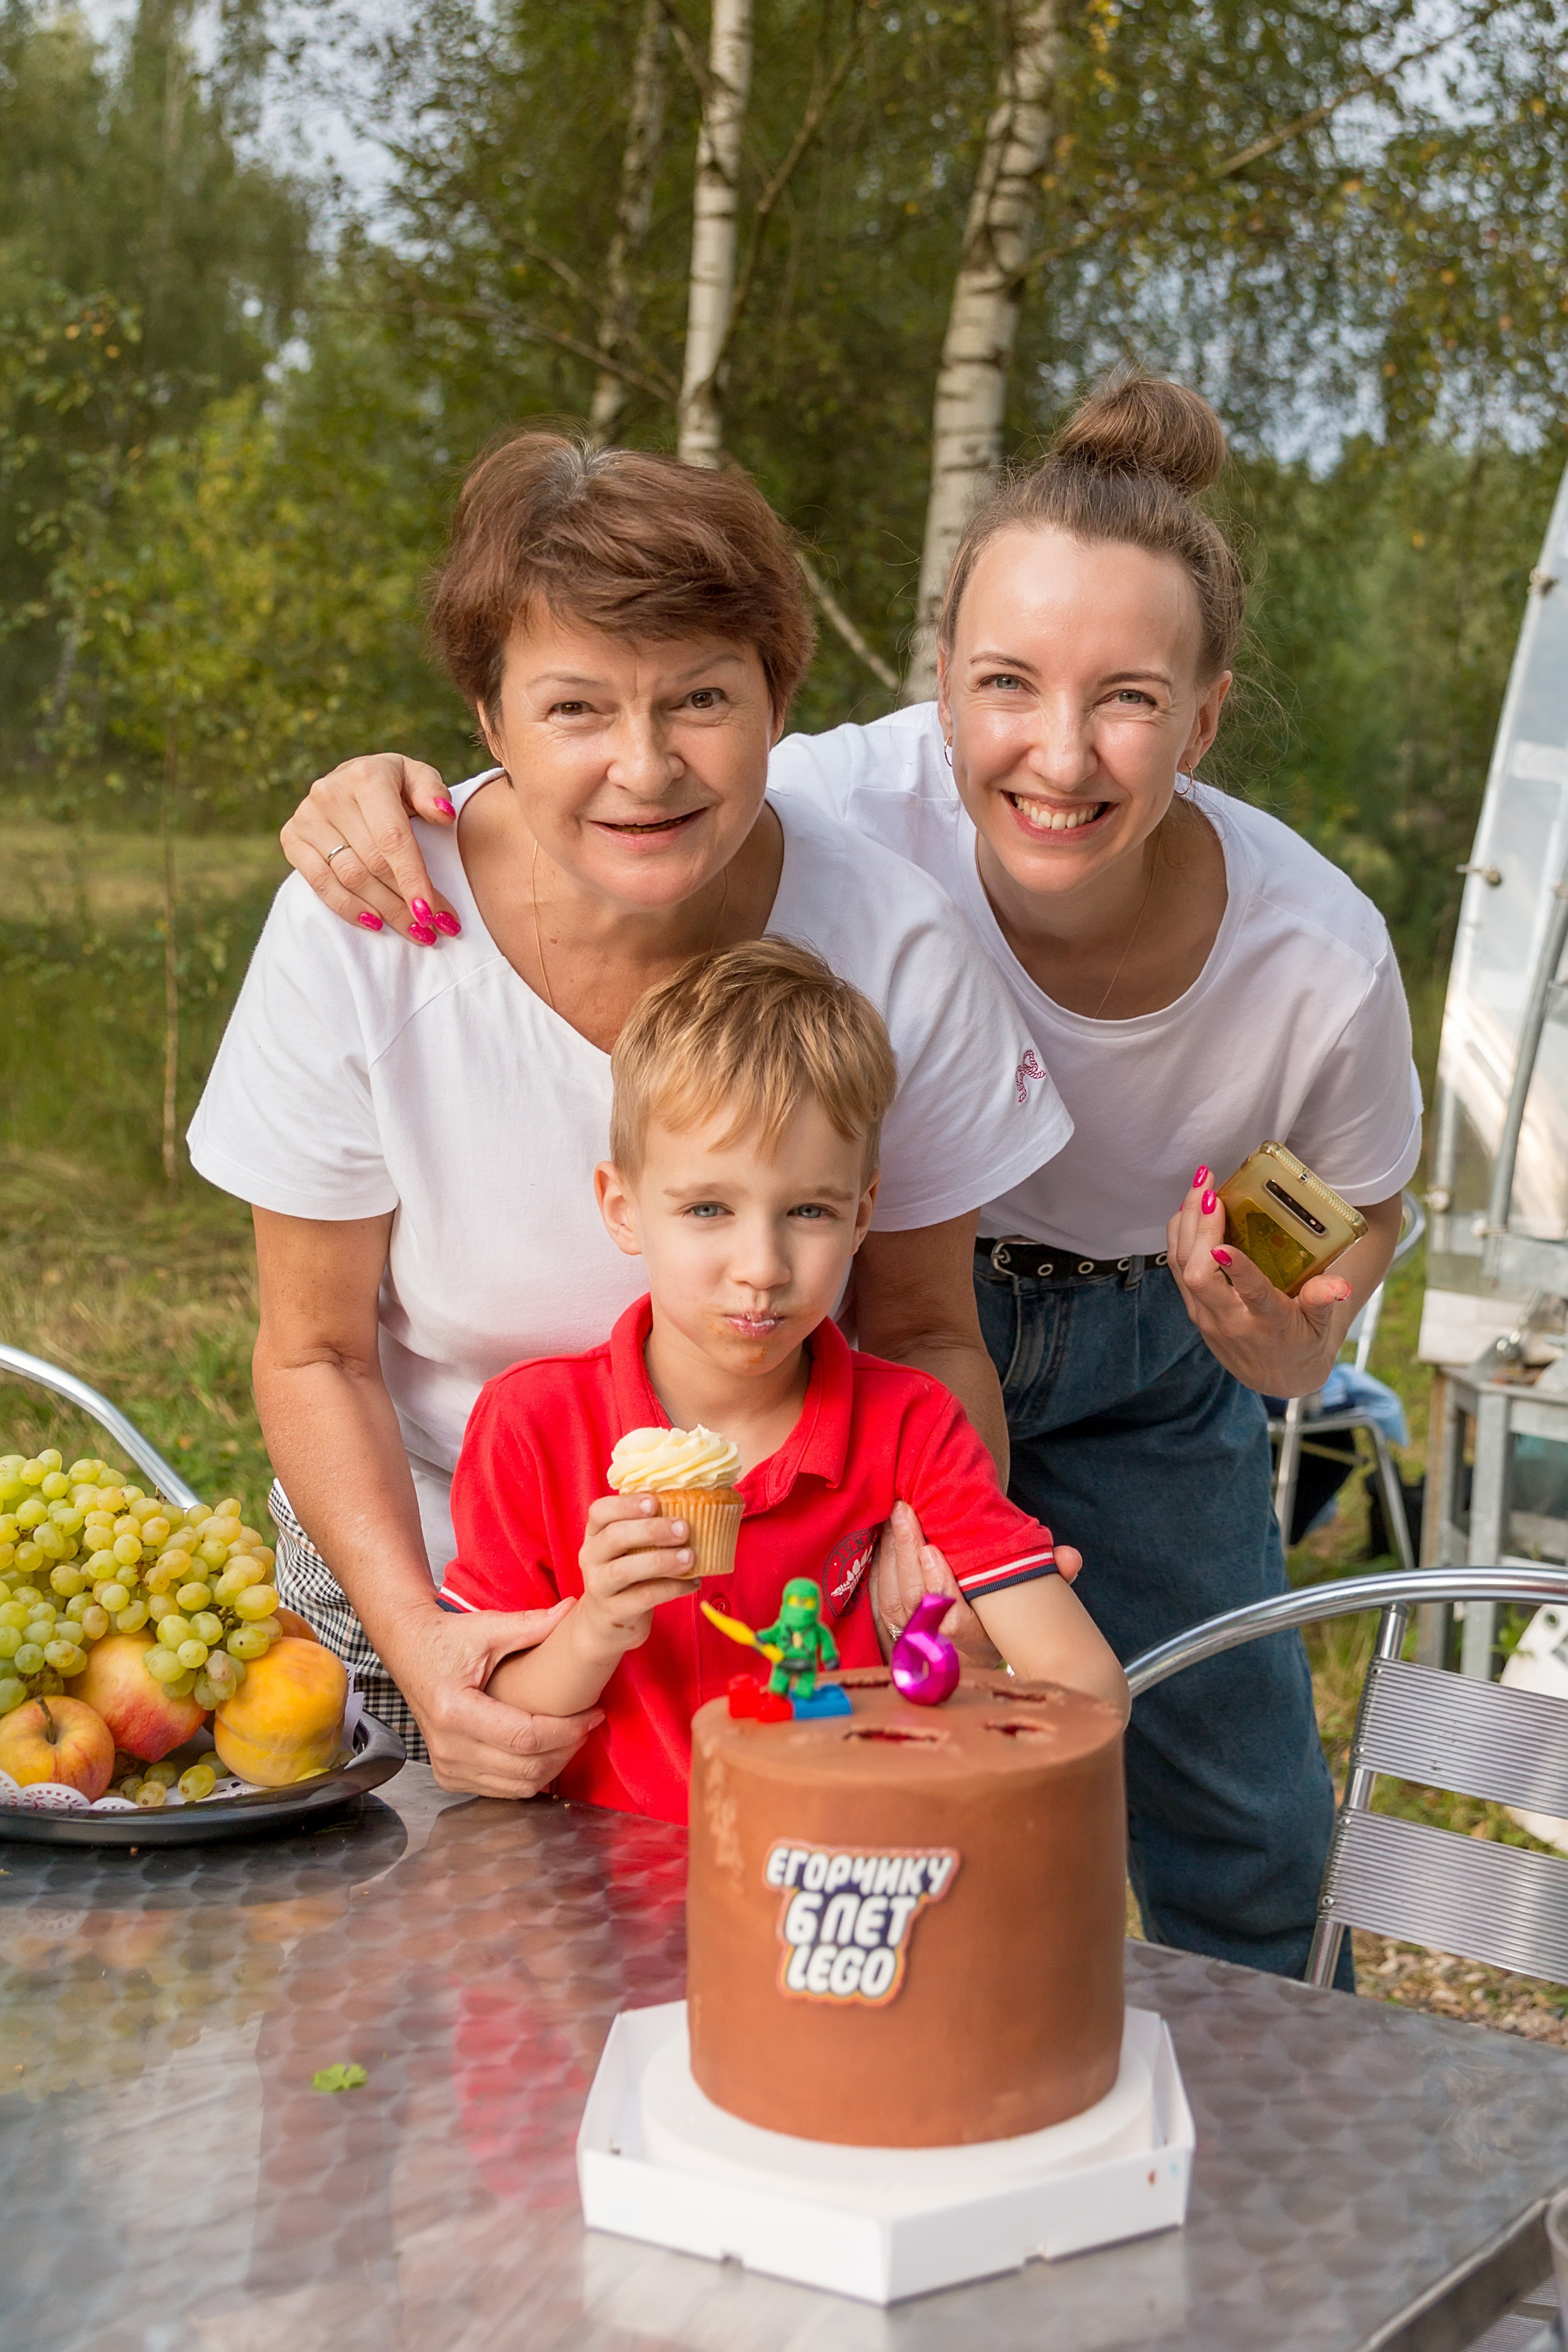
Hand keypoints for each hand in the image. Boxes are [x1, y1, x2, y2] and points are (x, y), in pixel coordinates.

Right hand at [280, 753, 461, 942]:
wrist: (352, 782)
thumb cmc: (396, 786)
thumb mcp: (419, 778)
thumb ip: (432, 793)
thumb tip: (443, 815)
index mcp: (366, 776)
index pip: (392, 838)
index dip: (412, 878)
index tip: (431, 912)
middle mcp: (331, 793)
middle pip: (373, 863)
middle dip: (404, 902)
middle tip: (431, 930)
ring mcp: (307, 816)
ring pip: (349, 877)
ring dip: (383, 910)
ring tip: (413, 931)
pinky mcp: (291, 836)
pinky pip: (319, 882)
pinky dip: (347, 907)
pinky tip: (374, 923)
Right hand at [374, 1595, 602, 1798]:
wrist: (408, 1649)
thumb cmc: (445, 1639)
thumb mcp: (488, 1628)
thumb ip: (532, 1625)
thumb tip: (573, 1611)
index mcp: (455, 1711)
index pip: (525, 1738)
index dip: (567, 1731)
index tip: (592, 1715)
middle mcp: (448, 1746)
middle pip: (525, 1768)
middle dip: (566, 1750)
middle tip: (587, 1726)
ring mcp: (446, 1765)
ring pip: (517, 1787)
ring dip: (552, 1767)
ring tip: (571, 1738)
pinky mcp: (448, 1775)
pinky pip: (500, 1790)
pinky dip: (528, 1776)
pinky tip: (544, 1752)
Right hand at [576, 1494, 702, 1655]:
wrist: (606, 1622)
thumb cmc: (627, 1574)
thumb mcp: (629, 1548)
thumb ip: (648, 1528)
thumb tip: (693, 1506)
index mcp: (595, 1534)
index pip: (600, 1511)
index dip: (626, 1504)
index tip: (655, 1502)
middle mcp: (592, 1557)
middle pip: (614, 1537)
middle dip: (651, 1530)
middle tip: (683, 1528)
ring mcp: (600, 1586)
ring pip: (624, 1570)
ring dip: (661, 1561)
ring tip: (690, 1556)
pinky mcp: (614, 1612)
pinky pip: (643, 1598)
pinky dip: (671, 1588)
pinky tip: (692, 1582)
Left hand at [869, 1500, 1081, 1668]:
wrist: (971, 1657)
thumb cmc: (1001, 1620)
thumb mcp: (1031, 1606)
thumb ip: (1052, 1579)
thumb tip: (1071, 1557)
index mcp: (972, 1640)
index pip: (950, 1617)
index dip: (939, 1584)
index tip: (931, 1550)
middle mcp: (937, 1644)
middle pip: (914, 1600)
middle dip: (907, 1554)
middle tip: (905, 1513)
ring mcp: (909, 1639)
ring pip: (892, 1597)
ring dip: (891, 1553)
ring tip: (896, 1516)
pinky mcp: (889, 1629)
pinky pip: (878, 1596)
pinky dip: (879, 1565)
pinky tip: (884, 1535)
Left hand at [1166, 1167, 1354, 1395]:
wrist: (1277, 1377)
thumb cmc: (1304, 1341)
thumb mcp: (1322, 1326)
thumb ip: (1324, 1301)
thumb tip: (1340, 1285)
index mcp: (1267, 1322)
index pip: (1249, 1295)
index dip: (1236, 1270)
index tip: (1225, 1244)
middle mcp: (1229, 1320)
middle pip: (1201, 1275)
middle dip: (1201, 1229)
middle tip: (1211, 1189)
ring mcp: (1205, 1315)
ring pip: (1182, 1267)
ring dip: (1187, 1223)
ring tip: (1200, 1186)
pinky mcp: (1193, 1307)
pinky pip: (1177, 1267)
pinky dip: (1180, 1234)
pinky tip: (1190, 1207)